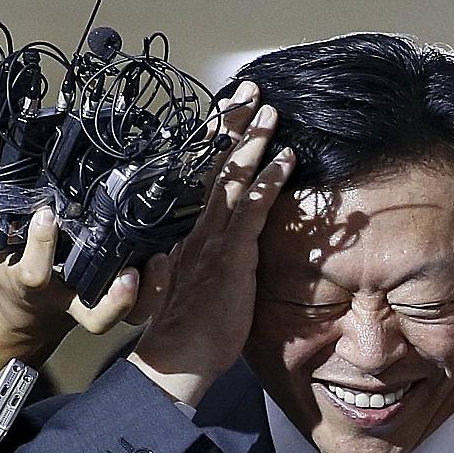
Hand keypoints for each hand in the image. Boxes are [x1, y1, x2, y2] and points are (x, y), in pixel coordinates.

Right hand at [0, 198, 146, 338]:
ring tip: (158, 260)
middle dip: (115, 302)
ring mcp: (100, 303)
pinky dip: (160, 282)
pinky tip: (167, 252)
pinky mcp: (123, 296)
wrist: (30, 314)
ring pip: (132, 314)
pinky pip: (148, 298)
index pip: (36, 274)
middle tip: (129, 274)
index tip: (46, 215)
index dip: (41, 247)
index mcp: (35, 288)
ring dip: (150, 292)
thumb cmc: (13, 273)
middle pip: (98, 319)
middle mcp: (73, 302)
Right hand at [129, 82, 296, 405]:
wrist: (177, 361)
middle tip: (250, 91)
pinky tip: (284, 158)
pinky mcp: (231, 256)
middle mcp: (202, 230)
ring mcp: (215, 240)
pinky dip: (269, 180)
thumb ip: (185, 268)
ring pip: (234, 179)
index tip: (231, 114)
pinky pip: (252, 210)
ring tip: (269, 110)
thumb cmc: (189, 333)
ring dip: (253, 141)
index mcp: (195, 236)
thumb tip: (169, 257)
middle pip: (219, 167)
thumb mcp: (189, 291)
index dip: (221, 146)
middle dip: (234, 126)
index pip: (210, 180)